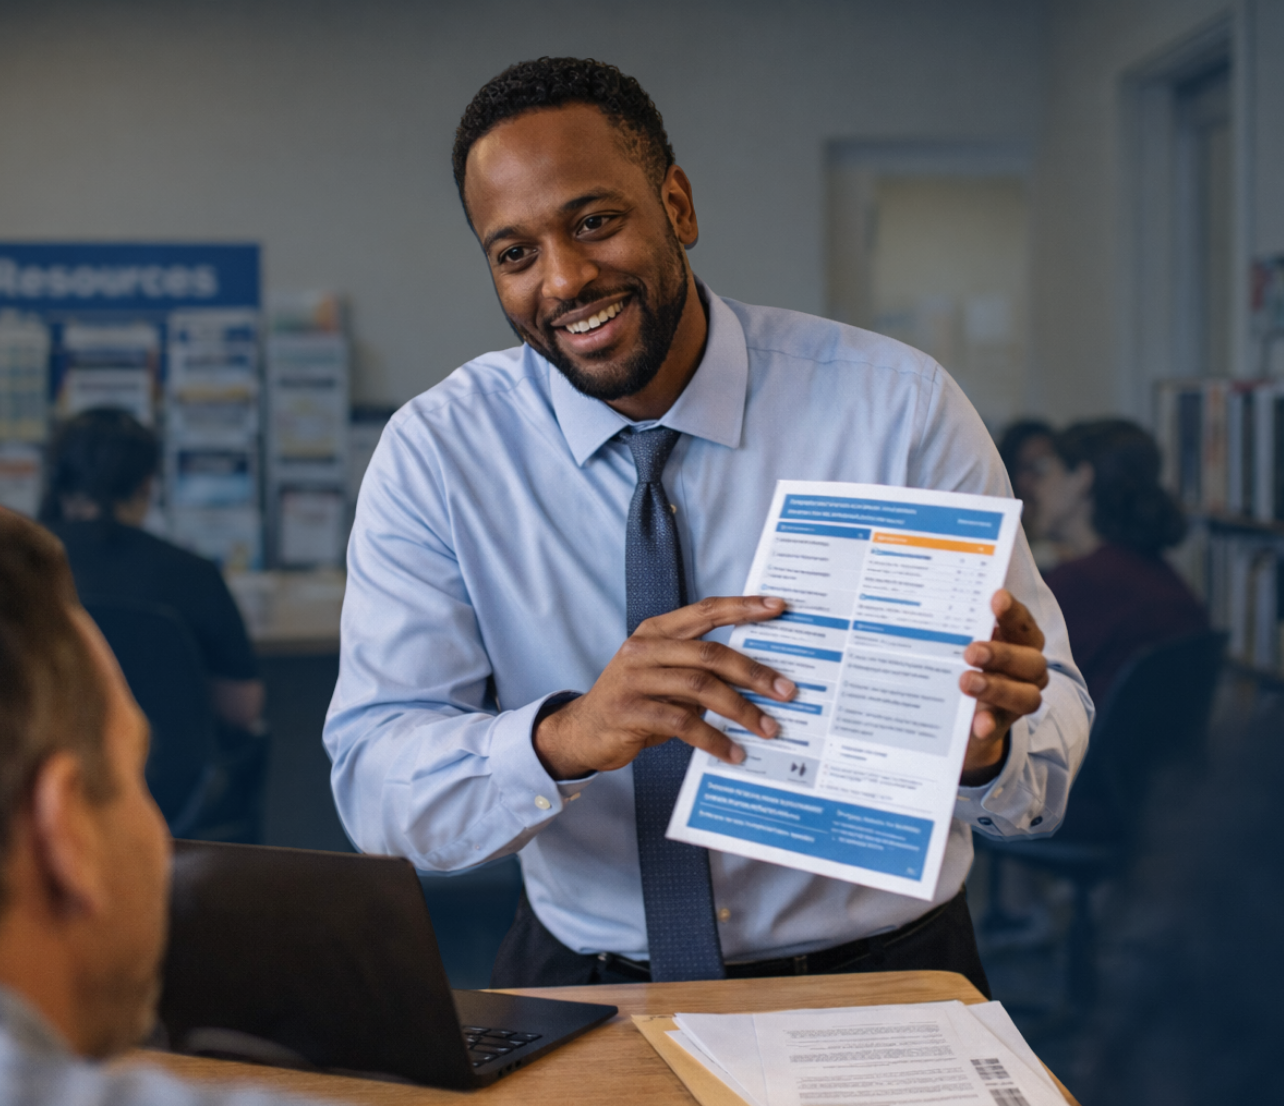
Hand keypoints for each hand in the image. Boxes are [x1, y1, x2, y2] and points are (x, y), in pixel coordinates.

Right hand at [534, 596, 797, 779]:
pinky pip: (681, 723)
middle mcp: (644, 648)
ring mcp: (634, 678)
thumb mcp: (664, 675)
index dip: (743, 607)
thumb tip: (758, 679)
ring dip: (740, 710)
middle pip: (710, 653)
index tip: (778, 606)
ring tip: (767, 728)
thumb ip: (698, 669)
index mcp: (657, 631)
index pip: (706, 610)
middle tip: (787, 691)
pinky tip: (732, 752)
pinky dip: (713, 738)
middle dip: (754, 672)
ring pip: (700, 687)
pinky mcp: (629, 711)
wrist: (582, 730)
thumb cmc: (635, 701)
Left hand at [958, 589, 1047, 785]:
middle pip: (1030, 661)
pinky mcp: (1002, 725)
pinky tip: (978, 723)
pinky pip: (1000, 726)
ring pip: (1025, 696)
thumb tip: (921, 601)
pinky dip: (989, 723)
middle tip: (971, 651)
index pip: (1022, 624)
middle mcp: (1028, 670)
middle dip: (1001, 654)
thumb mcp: (960, 642)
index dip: (1012, 612)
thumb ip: (954, 626)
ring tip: (967, 682)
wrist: (961, 711)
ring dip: (996, 688)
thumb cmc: (962, 660)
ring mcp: (1019, 699)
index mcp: (1020, 642)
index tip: (996, 597)